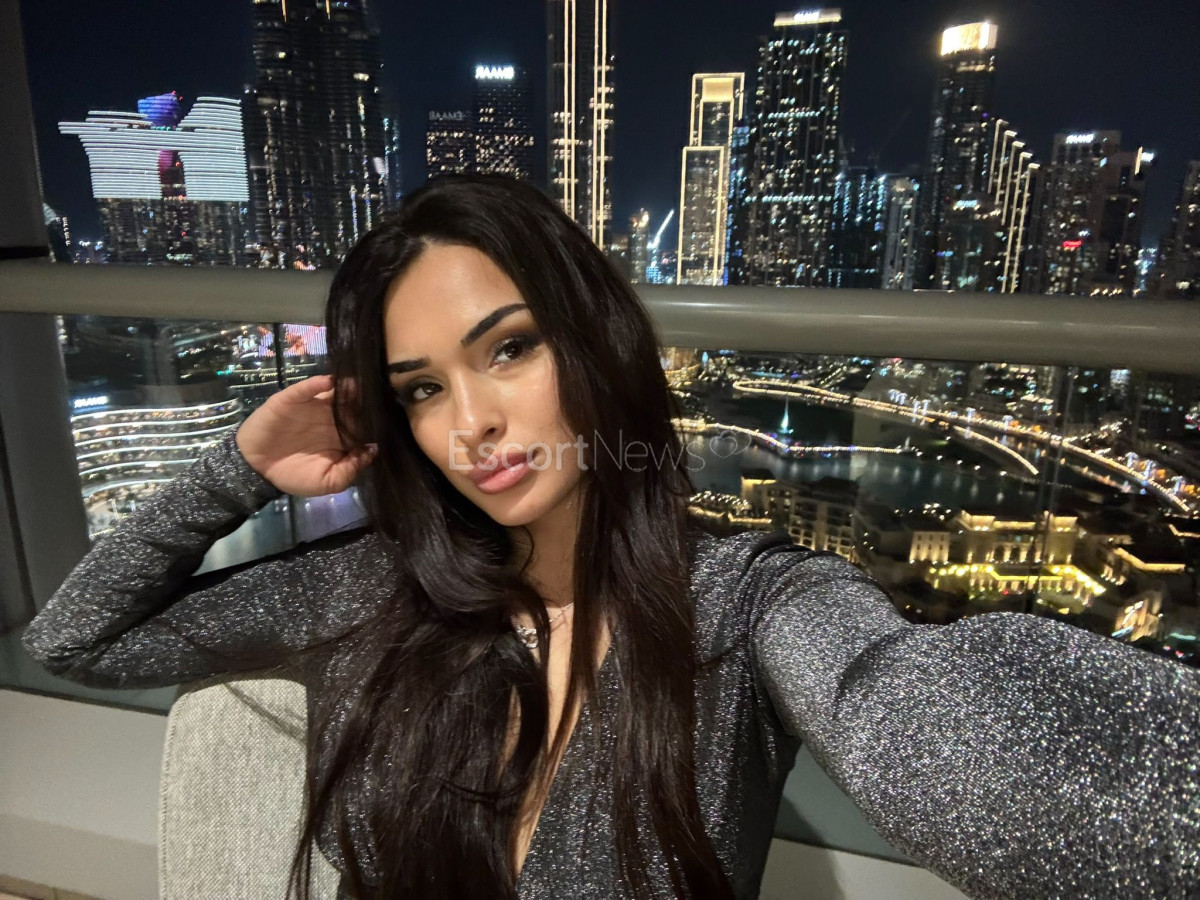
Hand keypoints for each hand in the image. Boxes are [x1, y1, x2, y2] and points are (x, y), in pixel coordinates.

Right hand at [234, 374, 377, 496]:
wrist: (257, 469)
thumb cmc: (295, 475)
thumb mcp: (329, 481)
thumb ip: (352, 468)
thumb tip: (374, 449)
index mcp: (344, 436)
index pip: (366, 424)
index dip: (378, 420)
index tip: (393, 414)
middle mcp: (333, 418)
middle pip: (354, 404)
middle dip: (367, 399)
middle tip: (382, 392)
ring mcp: (314, 406)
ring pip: (335, 392)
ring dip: (347, 388)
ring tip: (359, 384)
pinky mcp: (293, 399)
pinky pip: (307, 387)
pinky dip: (318, 382)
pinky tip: (330, 381)